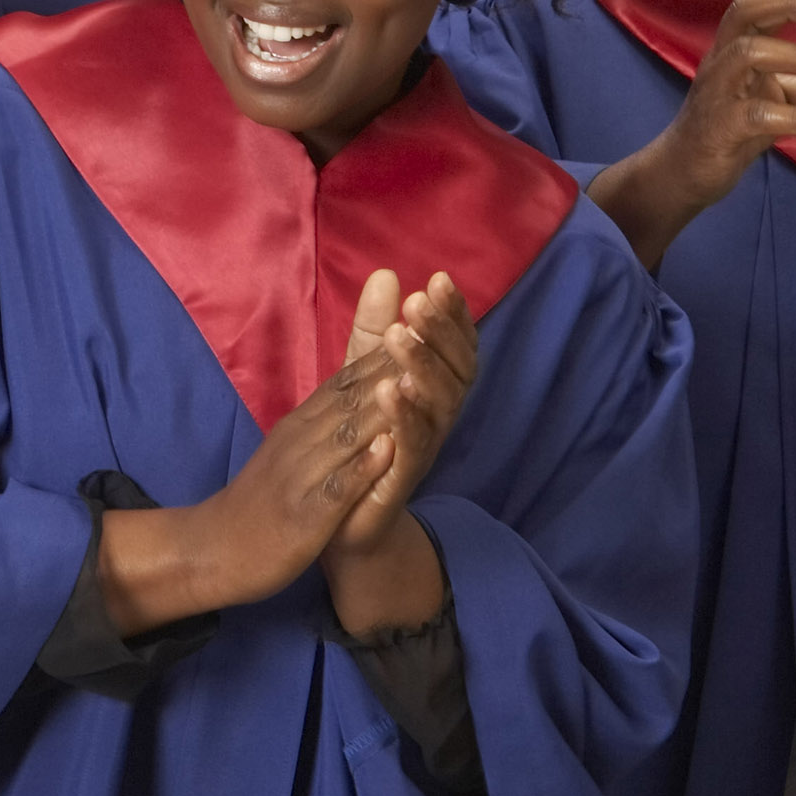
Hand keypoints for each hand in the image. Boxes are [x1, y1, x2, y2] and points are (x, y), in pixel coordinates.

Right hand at [96, 349, 402, 632]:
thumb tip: (360, 382)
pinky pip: (335, 488)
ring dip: (381, 407)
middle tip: (431, 330)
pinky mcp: (303, 515)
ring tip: (417, 378)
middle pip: (353, 397)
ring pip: (346, 435)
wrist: (214, 547)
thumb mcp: (293, 446)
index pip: (350, 379)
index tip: (426, 322)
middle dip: (393, 364)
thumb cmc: (262, 497)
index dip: (388, 351)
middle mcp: (302, 439)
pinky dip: (360, 468)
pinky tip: (386, 450)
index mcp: (304, 423)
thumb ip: (326, 413)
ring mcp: (301, 475)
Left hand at [320, 270, 472, 634]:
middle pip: (456, 369)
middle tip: (419, 301)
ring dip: (422, 368)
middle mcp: (438, 417)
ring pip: (439, 405)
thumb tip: (386, 273)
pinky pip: (413, 448)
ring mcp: (424, 449)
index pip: (455, 345)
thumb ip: (371, 331)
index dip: (452, 314)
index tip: (437, 278)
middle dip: (440, 333)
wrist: (338, 521)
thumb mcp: (360, 377)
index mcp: (431, 390)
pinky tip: (391, 392)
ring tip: (401, 337)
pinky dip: (405, 419)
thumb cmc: (357, 444)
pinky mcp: (402, 480)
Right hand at [588, 0, 795, 269]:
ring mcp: (717, 92)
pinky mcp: (718, 128)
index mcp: (736, 44)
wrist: (684, 171)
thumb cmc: (733, 125)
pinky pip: (756, 115)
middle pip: (745, 10)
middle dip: (791, 1)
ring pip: (747, 55)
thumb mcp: (780, 103)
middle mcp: (722, 59)